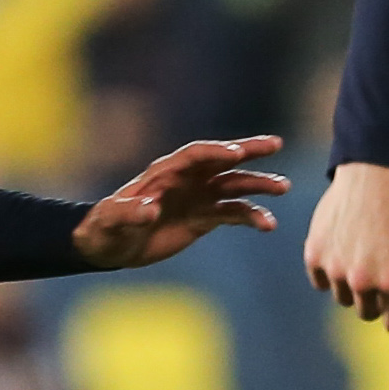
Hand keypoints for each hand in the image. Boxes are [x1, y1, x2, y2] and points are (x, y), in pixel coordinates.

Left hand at [73, 136, 288, 268]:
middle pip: (222, 160)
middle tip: (275, 144)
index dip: (214, 152)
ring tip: (283, 186)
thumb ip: (128, 213)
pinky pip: (234, 213)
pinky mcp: (205, 218)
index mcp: (164, 173)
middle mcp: (187, 180)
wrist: (111, 246)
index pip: (194, 156)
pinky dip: (252, 216)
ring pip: (235, 185)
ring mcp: (199, 197)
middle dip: (248, 150)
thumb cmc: (105, 229)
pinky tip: (268, 224)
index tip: (235, 153)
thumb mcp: (111, 221)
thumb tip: (149, 208)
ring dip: (259, 184)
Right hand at [305, 160, 388, 333]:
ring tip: (366, 258)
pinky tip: (344, 253)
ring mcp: (336, 268)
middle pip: (367, 313)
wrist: (372, 173)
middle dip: (377, 299)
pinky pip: (320, 281)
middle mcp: (363, 280)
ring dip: (354, 286)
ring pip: (343, 298)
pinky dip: (329, 272)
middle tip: (384, 273)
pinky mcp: (315, 255)